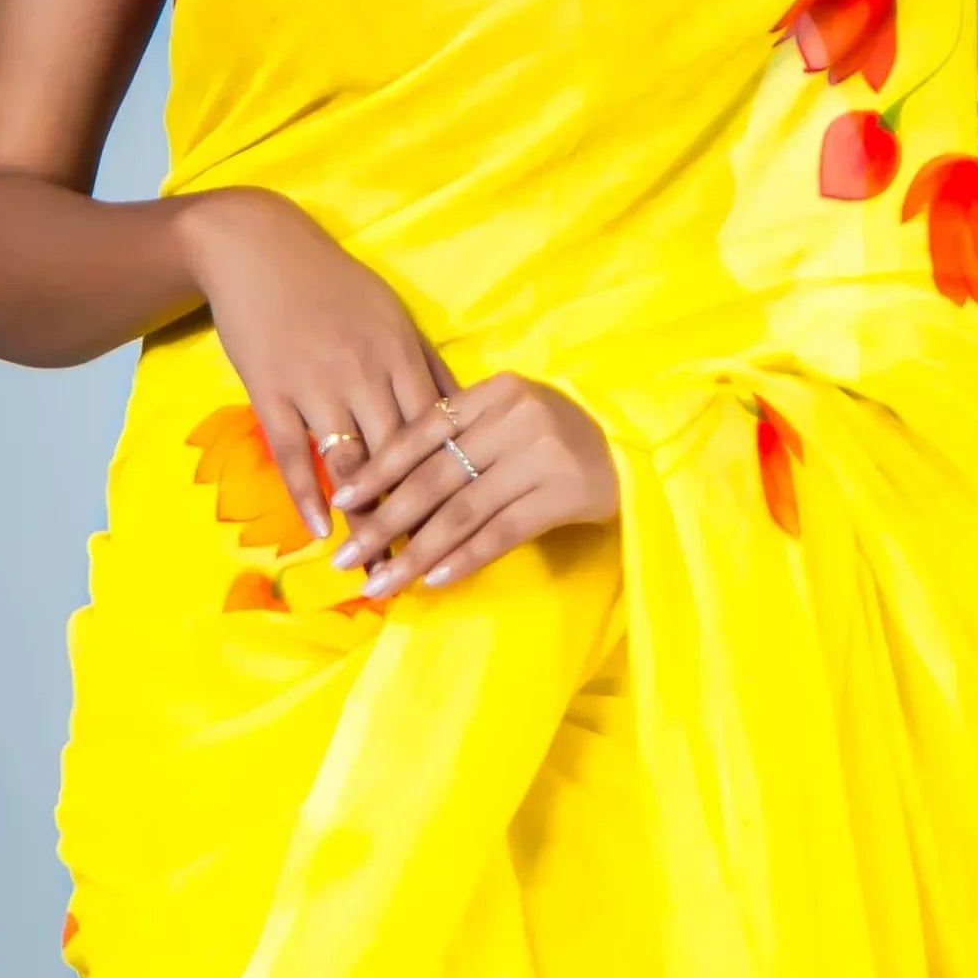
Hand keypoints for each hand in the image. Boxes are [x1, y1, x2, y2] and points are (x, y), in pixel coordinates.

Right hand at [185, 188, 459, 535]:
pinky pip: (294, 453)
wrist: (257, 248)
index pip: (436, 432)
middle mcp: (365, 374)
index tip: (467, 526)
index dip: (450, 481)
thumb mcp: (390, 313)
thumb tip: (465, 407)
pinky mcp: (272, 391)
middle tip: (427, 563)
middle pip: (399, 458)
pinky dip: (306, 495)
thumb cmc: (332, 282)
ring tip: (376, 565)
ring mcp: (317, 385)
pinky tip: (318, 531)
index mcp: (400, 354)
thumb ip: (425, 362)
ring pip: (350, 464)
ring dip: (364, 519)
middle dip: (414, 515)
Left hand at [331, 373, 621, 598]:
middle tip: (345, 557)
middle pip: (433, 477)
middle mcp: (514, 419)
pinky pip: (500, 533)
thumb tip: (385, 487)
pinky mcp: (561, 493)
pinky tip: (432, 582)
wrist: (635, 449)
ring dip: (415, 554)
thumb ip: (459, 437)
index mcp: (493, 392)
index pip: (421, 433)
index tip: (342, 503)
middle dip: (383, 522)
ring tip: (380, 585)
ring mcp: (540, 455)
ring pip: (461, 512)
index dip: (378, 470)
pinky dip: (463, 559)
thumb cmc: (557, 437)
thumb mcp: (509, 418)